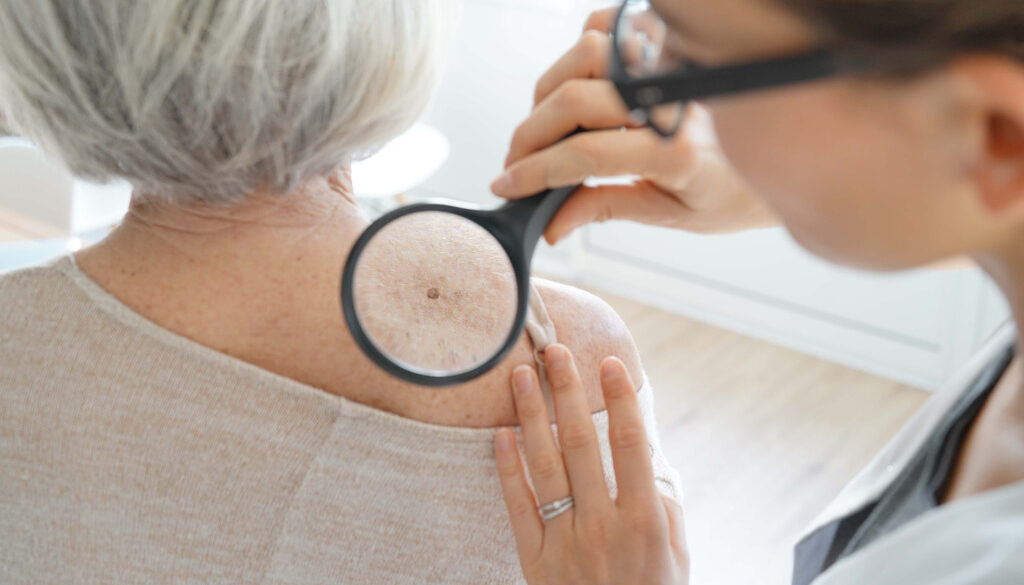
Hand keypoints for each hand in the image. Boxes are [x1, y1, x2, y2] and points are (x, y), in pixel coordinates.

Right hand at [490, 8, 776, 243]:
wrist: (787, 154)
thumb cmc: (734, 189)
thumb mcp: (671, 214)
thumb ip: (607, 209)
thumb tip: (552, 224)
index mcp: (675, 151)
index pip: (584, 154)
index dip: (534, 171)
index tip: (506, 186)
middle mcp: (672, 97)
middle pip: (573, 99)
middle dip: (529, 135)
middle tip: (514, 164)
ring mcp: (670, 63)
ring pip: (585, 54)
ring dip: (549, 92)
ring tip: (543, 128)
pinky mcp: (668, 44)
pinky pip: (609, 27)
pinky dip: (580, 48)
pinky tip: (575, 84)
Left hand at [493, 344, 688, 584]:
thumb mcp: (675, 553)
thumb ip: (662, 502)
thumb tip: (644, 454)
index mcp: (642, 520)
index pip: (628, 445)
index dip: (619, 399)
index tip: (609, 363)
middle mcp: (601, 525)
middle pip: (579, 443)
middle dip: (566, 391)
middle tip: (554, 351)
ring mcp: (564, 541)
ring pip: (544, 465)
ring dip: (530, 415)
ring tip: (520, 376)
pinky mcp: (535, 559)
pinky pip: (517, 505)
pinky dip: (506, 468)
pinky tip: (499, 434)